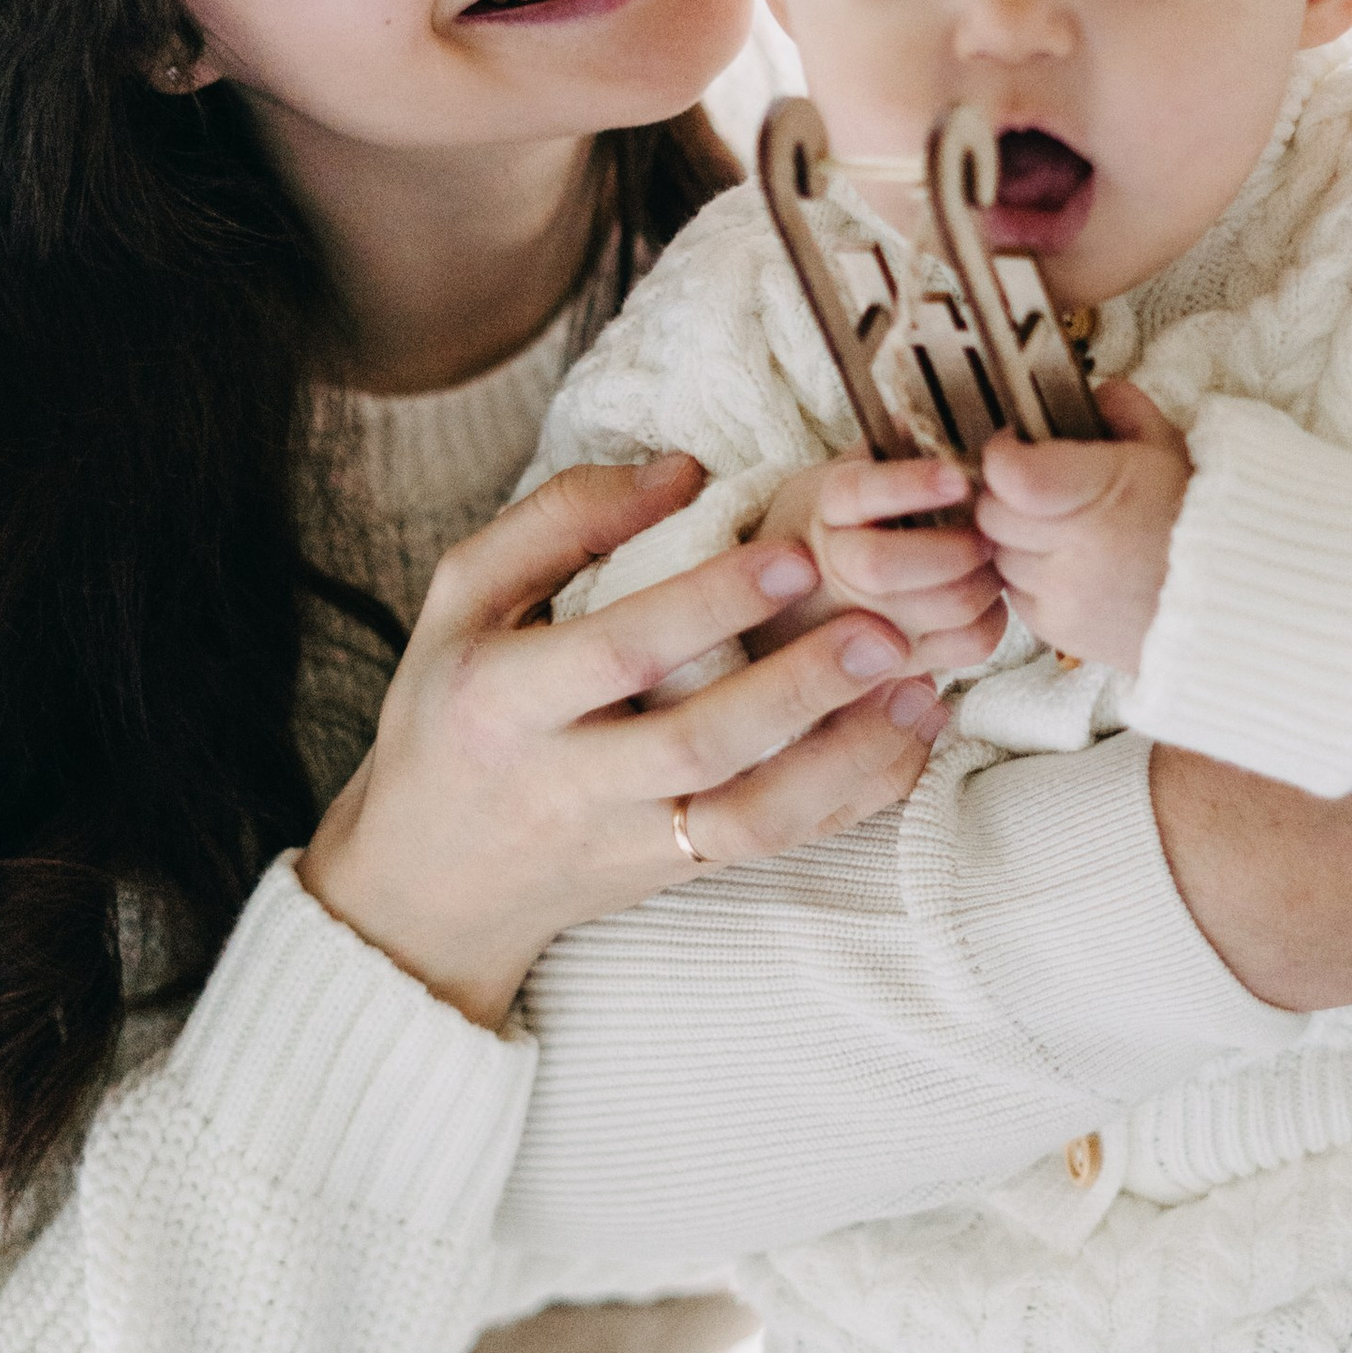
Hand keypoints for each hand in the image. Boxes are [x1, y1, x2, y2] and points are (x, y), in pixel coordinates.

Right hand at [300, 456, 946, 1029]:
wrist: (433, 881)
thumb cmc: (451, 711)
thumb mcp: (464, 599)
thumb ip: (560, 520)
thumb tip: (685, 471)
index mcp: (506, 700)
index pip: (618, 651)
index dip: (711, 605)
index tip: (797, 553)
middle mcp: (569, 780)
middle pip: (698, 745)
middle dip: (799, 688)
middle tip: (887, 630)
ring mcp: (630, 840)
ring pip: (749, 820)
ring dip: (844, 758)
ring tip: (919, 688)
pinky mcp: (677, 874)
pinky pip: (775, 847)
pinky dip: (850, 799)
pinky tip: (905, 737)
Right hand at [747, 448, 1007, 677]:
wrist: (805, 591)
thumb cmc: (849, 519)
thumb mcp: (853, 468)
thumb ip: (888, 443)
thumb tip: (924, 413)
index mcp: (826, 508)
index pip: (857, 494)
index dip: (909, 485)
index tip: (956, 476)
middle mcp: (834, 569)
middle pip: (884, 566)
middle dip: (951, 548)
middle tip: (983, 528)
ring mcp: (867, 624)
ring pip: (939, 608)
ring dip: (982, 580)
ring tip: (990, 554)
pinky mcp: (905, 661)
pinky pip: (968, 645)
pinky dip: (993, 618)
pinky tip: (986, 595)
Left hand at [973, 381, 1190, 672]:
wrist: (1237, 604)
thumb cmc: (1203, 521)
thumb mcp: (1171, 448)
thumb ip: (1125, 410)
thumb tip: (1092, 394)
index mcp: (1106, 498)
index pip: (1011, 475)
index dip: (1003, 453)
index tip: (1017, 443)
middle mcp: (1078, 556)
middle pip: (993, 516)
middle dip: (1006, 495)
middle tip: (1037, 486)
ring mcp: (1066, 601)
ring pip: (1000, 557)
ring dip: (1017, 538)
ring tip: (1063, 528)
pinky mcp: (1061, 635)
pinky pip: (1018, 595)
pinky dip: (1032, 577)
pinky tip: (1071, 564)